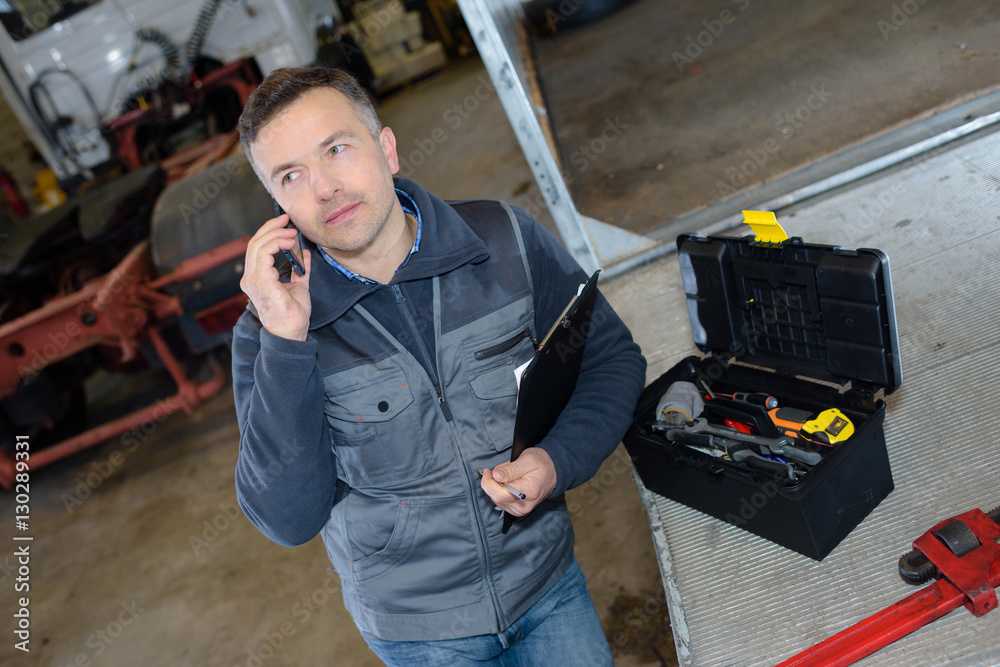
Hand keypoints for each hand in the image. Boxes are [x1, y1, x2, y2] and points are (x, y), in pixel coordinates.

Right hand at [240, 214, 312, 340]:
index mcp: (256, 278)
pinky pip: (264, 254)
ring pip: (258, 245)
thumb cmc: (293, 314)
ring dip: (276, 234)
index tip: (285, 223)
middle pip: (254, 243)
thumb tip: (304, 253)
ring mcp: (253, 280)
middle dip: (271, 227)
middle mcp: (250, 278)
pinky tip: (289, 243)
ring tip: (292, 233)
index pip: (257, 248)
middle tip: (286, 220)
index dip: (269, 232)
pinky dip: (277, 244)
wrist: (292, 331)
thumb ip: (299, 269)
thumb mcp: (298, 286)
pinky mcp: (261, 281)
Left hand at [480, 448, 556, 516]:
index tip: (488, 471)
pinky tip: (509, 483)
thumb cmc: (542, 463)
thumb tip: (496, 475)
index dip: (488, 482)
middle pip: (496, 497)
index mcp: (528, 492)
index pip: (498, 494)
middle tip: (502, 470)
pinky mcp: (518, 510)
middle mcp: (524, 505)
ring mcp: (521, 510)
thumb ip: (511, 469)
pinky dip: (501, 491)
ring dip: (497, 486)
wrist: (553, 472)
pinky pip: (501, 502)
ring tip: (509, 475)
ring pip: (496, 500)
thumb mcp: (527, 459)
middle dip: (493, 482)